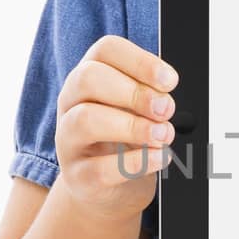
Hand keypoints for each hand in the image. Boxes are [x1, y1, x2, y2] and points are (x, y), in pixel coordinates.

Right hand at [54, 36, 178, 222]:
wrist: (108, 188)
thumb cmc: (126, 139)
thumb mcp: (138, 110)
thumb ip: (151, 97)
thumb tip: (167, 97)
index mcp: (89, 76)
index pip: (106, 50)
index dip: (140, 61)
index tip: (170, 81)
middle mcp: (71, 102)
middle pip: (88, 78)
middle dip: (134, 92)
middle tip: (166, 109)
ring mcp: (68, 139)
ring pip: (86, 120)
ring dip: (133, 127)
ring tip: (164, 135)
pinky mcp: (76, 176)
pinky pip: (99, 168)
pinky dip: (134, 163)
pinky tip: (158, 158)